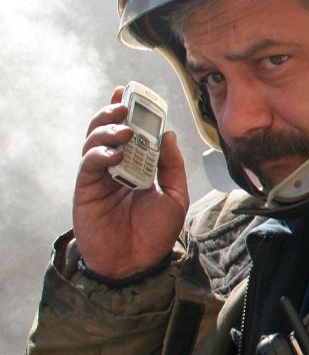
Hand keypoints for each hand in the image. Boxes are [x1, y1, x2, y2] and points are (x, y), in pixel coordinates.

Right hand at [73, 86, 188, 279]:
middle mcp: (117, 166)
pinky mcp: (86, 189)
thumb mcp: (175, 195)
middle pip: (108, 129)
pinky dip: (100, 153)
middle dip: (114, 112)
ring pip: (94, 141)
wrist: (139, 262)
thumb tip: (168, 133)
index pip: (131, 131)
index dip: (130, 111)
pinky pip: (89, 164)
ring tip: (124, 130)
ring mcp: (100, 177)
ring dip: (107, 130)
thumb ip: (171, 165)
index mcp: (139, 165)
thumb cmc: (156, 232)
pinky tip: (115, 155)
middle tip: (124, 103)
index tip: (133, 92)